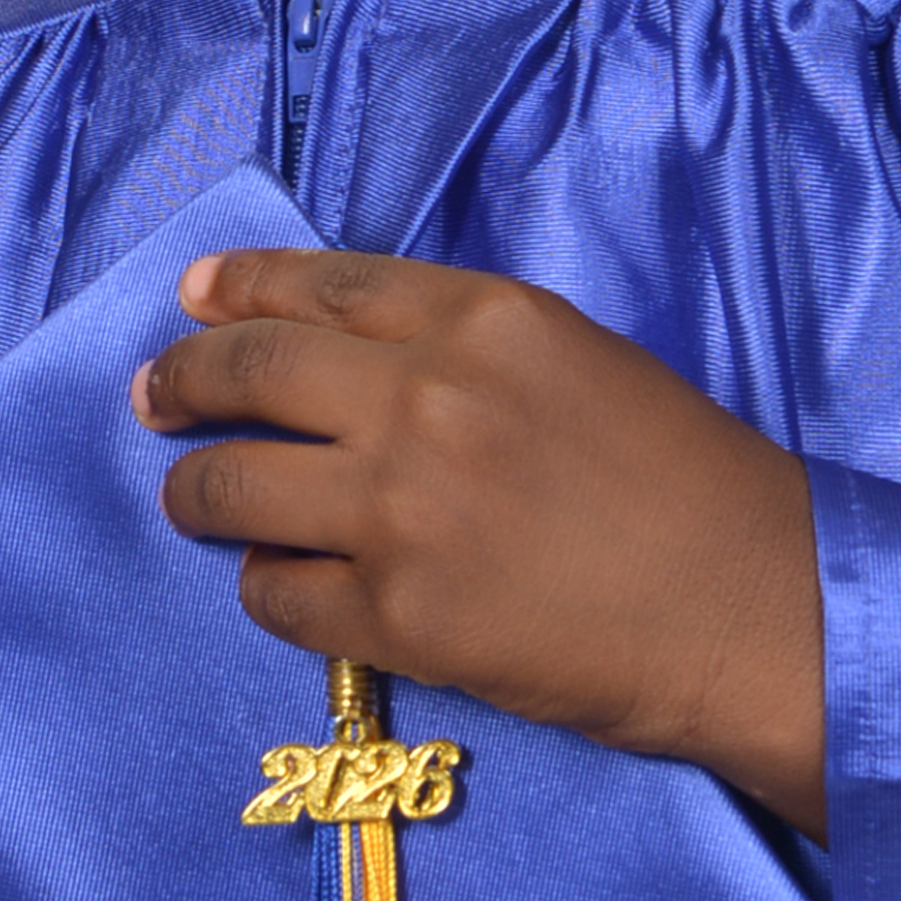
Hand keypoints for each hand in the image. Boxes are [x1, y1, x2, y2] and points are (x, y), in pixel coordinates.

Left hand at [131, 247, 825, 838]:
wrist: (750, 604)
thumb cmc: (684, 476)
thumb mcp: (574, 356)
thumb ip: (463, 345)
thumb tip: (348, 355)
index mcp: (482, 316)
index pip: (318, 284)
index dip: (238, 288)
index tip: (192, 296)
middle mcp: (426, 397)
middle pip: (252, 369)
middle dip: (183, 378)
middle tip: (151, 394)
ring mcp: (403, 509)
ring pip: (234, 485)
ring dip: (196, 488)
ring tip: (191, 495)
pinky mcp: (399, 616)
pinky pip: (276, 594)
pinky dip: (264, 584)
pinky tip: (280, 582)